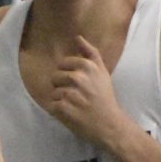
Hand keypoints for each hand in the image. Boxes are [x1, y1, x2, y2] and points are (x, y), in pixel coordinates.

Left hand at [42, 37, 127, 152]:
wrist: (109, 124)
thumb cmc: (104, 97)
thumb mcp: (102, 71)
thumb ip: (90, 53)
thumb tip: (77, 37)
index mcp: (87, 66)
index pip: (63, 64)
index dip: (68, 74)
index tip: (79, 84)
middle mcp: (78, 77)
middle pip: (55, 77)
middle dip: (62, 86)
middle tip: (76, 96)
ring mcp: (69, 93)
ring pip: (53, 92)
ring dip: (60, 100)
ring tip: (74, 106)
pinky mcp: (62, 108)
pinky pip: (51, 105)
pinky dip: (58, 111)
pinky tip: (70, 113)